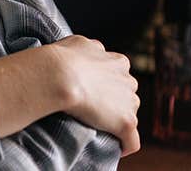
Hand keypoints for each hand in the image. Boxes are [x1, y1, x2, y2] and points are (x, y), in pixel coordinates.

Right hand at [50, 35, 140, 155]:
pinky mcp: (126, 122)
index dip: (104, 83)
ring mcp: (129, 102)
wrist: (59, 75)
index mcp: (118, 62)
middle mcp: (128, 80)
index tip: (89, 89)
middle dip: (113, 100)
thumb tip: (84, 48)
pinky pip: (131, 140)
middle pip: (126, 94)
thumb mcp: (77, 42)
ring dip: (116, 120)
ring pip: (128, 114)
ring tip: (96, 127)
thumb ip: (88, 47)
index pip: (117, 74)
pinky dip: (125, 145)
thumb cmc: (61, 58)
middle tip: (90, 107)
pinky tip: (116, 148)